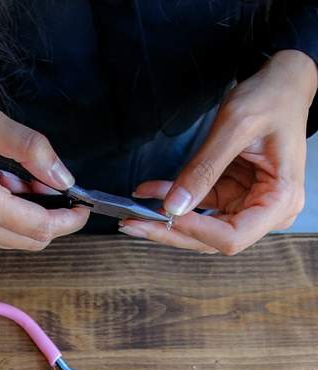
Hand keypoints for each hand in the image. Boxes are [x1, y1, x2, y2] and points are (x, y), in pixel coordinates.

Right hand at [0, 86, 88, 249]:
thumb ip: (31, 149)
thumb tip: (64, 178)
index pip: (38, 227)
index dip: (69, 220)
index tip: (85, 207)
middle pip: (30, 240)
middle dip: (53, 217)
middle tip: (53, 184)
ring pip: (14, 238)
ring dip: (31, 214)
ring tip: (21, 178)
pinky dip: (12, 214)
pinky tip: (3, 184)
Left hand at [120, 50, 317, 254]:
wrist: (281, 85)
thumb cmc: (271, 99)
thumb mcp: (235, 128)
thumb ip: (204, 169)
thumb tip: (174, 206)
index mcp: (280, 200)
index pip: (233, 236)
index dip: (194, 230)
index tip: (163, 215)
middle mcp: (266, 210)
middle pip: (212, 239)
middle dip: (170, 231)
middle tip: (133, 224)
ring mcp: (247, 204)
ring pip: (200, 227)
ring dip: (165, 220)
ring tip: (132, 213)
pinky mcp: (231, 195)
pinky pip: (197, 206)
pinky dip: (172, 199)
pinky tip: (149, 191)